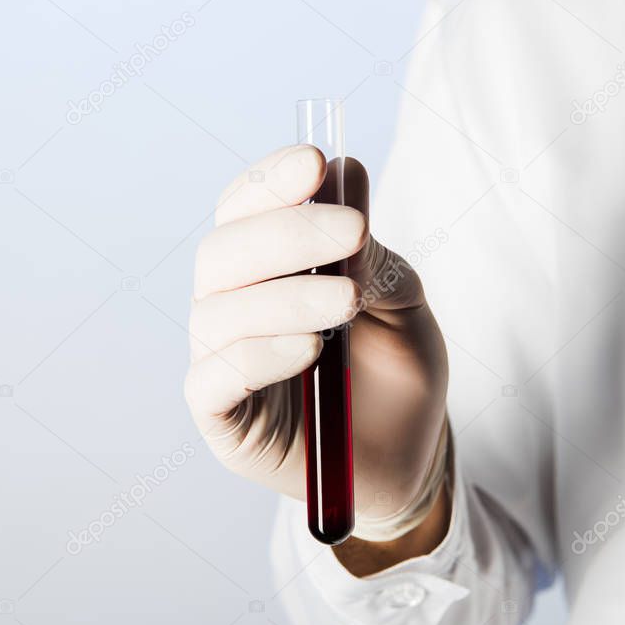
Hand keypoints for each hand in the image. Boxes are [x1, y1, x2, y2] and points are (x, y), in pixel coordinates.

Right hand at [185, 144, 448, 565]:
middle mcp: (231, 307)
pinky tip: (310, 350)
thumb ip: (374, 253)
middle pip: (224, 250)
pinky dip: (259, 355)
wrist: (409, 462)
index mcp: (266, 270)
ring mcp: (220, 362)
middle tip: (353, 230)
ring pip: (219, 311)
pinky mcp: (221, 418)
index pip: (245, 208)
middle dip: (287, 233)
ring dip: (285, 295)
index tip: (318, 162)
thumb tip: (347, 176)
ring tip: (347, 302)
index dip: (272, 180)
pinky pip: (215, 378)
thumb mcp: (404, 306)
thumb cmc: (399, 377)